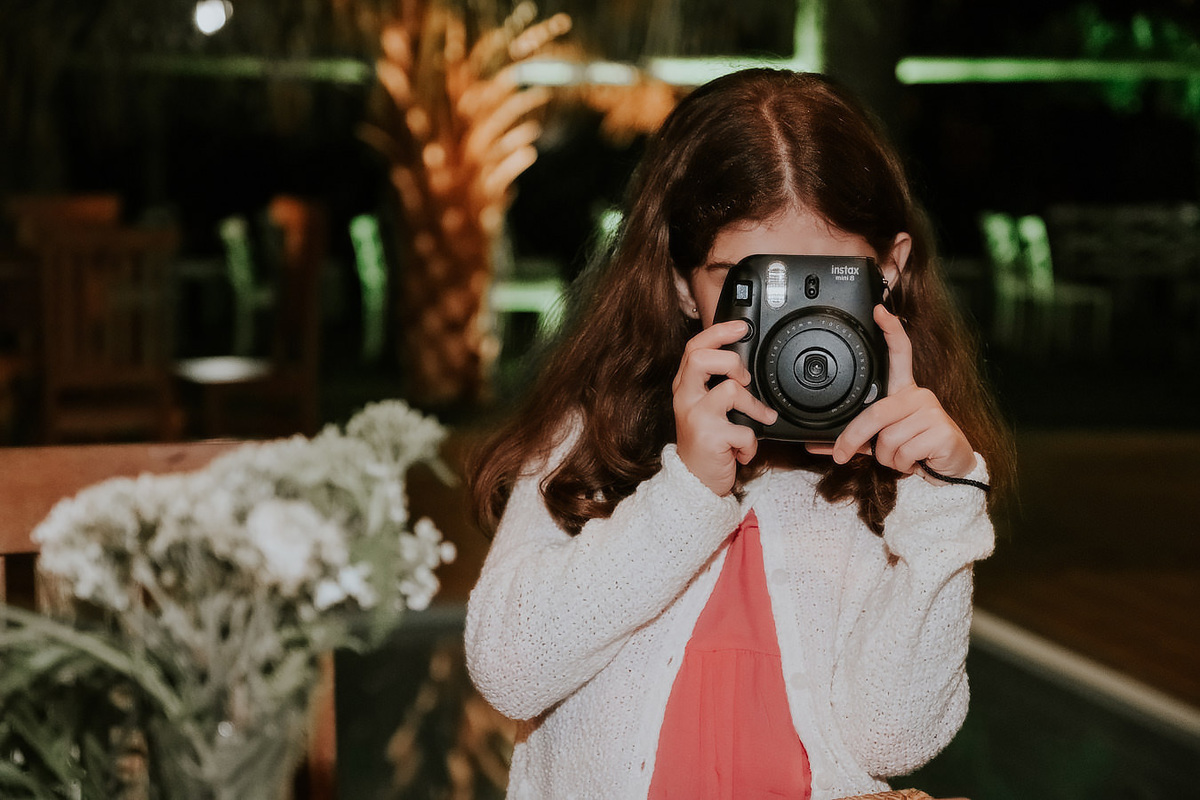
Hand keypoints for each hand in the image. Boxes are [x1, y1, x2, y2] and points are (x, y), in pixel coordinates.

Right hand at [673, 320, 777, 495]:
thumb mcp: (705, 409)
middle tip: (744, 378)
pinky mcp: (710, 437)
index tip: (742, 326)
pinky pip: (744, 430)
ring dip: (754, 406)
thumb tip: (745, 367)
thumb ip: (717, 385)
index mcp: (685, 387)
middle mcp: (685, 398)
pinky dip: (751, 444)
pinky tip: (743, 450)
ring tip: (759, 419)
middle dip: (731, 362)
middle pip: (701, 358)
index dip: (718, 332)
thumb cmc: (706, 444)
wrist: (694, 482)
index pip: (694, 347)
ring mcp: (696, 417)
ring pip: (730, 390)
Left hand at [806, 305, 975, 481]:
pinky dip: (901, 464)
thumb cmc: (914, 447)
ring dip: (886, 457)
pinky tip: (915, 460)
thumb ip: (852, 438)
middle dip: (854, 437)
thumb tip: (816, 444)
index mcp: (903, 391)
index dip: (891, 331)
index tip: (879, 311)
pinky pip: (903, 452)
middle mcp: (918, 395)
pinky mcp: (942, 431)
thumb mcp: (879, 440)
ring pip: (887, 438)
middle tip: (841, 454)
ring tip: (901, 455)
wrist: (950, 468)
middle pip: (876, 413)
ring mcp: (932, 411)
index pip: (899, 355)